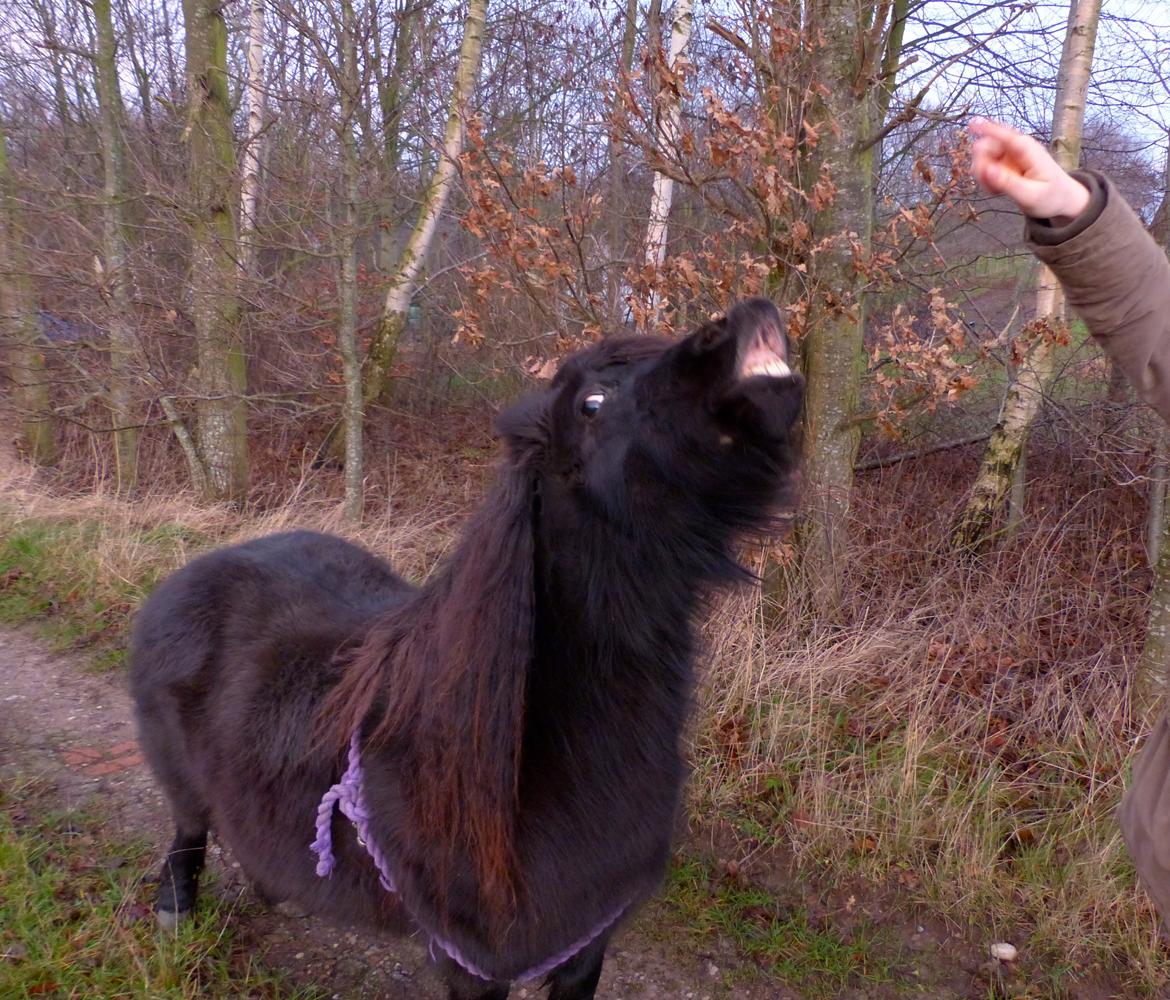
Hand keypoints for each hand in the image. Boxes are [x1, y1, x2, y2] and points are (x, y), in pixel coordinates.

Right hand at [968, 118, 1089, 222]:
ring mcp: (1010, 157)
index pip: (1006, 135)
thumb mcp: (1030, 195)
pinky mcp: (1005, 165)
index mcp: (1028, 151)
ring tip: (995, 190)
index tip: (972, 124)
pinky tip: (997, 190)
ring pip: (984, 156)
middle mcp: (1018, 149)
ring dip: (982, 174)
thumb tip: (988, 171)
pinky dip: (986, 180)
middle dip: (981, 163)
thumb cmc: (1052, 197)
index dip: (988, 129)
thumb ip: (1008, 184)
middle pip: (989, 145)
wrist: (1062, 200)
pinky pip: (986, 168)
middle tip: (987, 182)